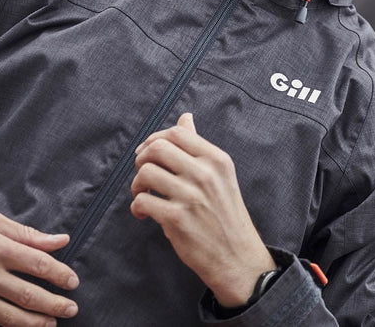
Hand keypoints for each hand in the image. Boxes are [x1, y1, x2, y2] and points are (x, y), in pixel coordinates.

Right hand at [0, 196, 78, 325]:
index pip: (38, 264)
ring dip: (32, 323)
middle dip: (53, 304)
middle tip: (71, 308)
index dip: (60, 275)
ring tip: (50, 324)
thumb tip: (60, 240)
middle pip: (26, 295)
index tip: (73, 282)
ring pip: (6, 317)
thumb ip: (27, 234)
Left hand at [131, 113, 275, 306]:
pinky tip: (144, 213)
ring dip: (136, 184)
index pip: (177, 133)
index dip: (154, 138)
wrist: (237, 257)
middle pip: (157, 148)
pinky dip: (137, 206)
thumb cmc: (225, 214)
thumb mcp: (220, 174)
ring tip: (141, 194)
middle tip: (142, 174)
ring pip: (146, 172)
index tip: (147, 152)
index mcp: (216, 159)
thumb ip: (198, 146)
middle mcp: (205, 173)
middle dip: (141, 159)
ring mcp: (191, 195)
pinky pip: (143, 200)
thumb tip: (186, 117)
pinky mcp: (177, 218)